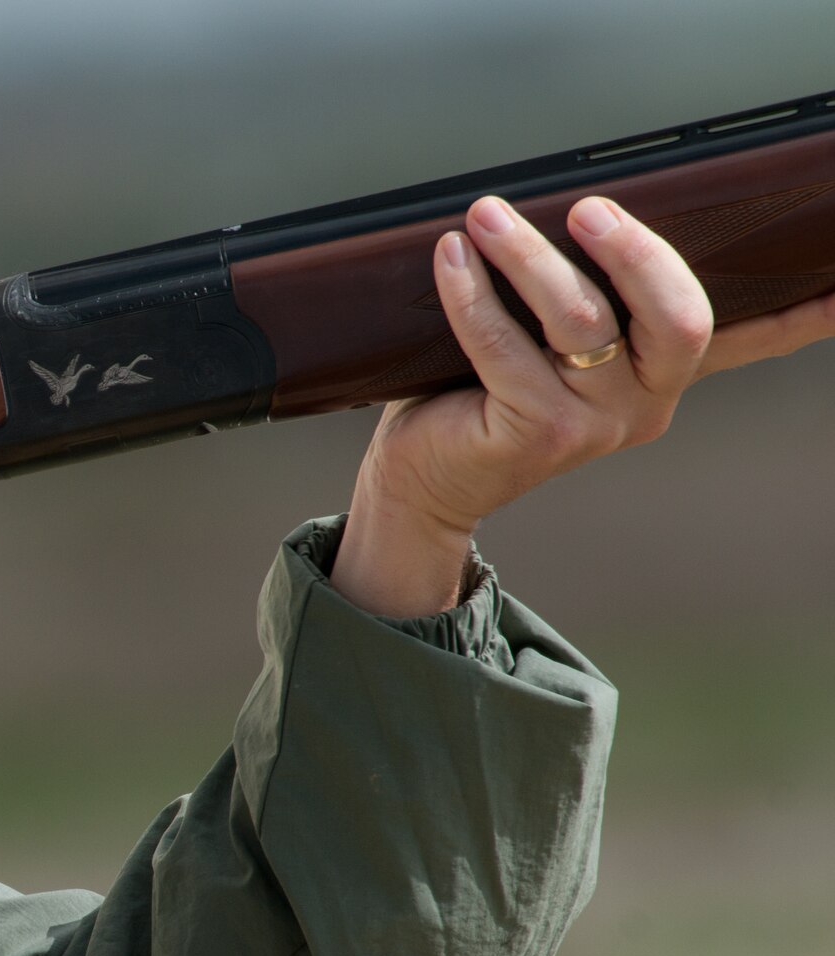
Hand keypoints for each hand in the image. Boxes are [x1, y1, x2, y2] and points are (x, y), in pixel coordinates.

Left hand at [333, 194, 712, 616]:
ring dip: (528, 256)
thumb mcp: (548, 345)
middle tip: (586, 207)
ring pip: (579, 319)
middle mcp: (643, 403)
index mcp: (660, 377)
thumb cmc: (479, 399)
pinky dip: (472, 294)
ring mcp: (593, 425)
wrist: (424, 483)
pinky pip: (503, 346)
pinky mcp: (534, 433)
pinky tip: (451, 257)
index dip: (801, 314)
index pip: (748, 338)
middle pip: (677, 315)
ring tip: (487, 215)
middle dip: (634, 249)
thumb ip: (584, 297)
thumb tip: (580, 208)